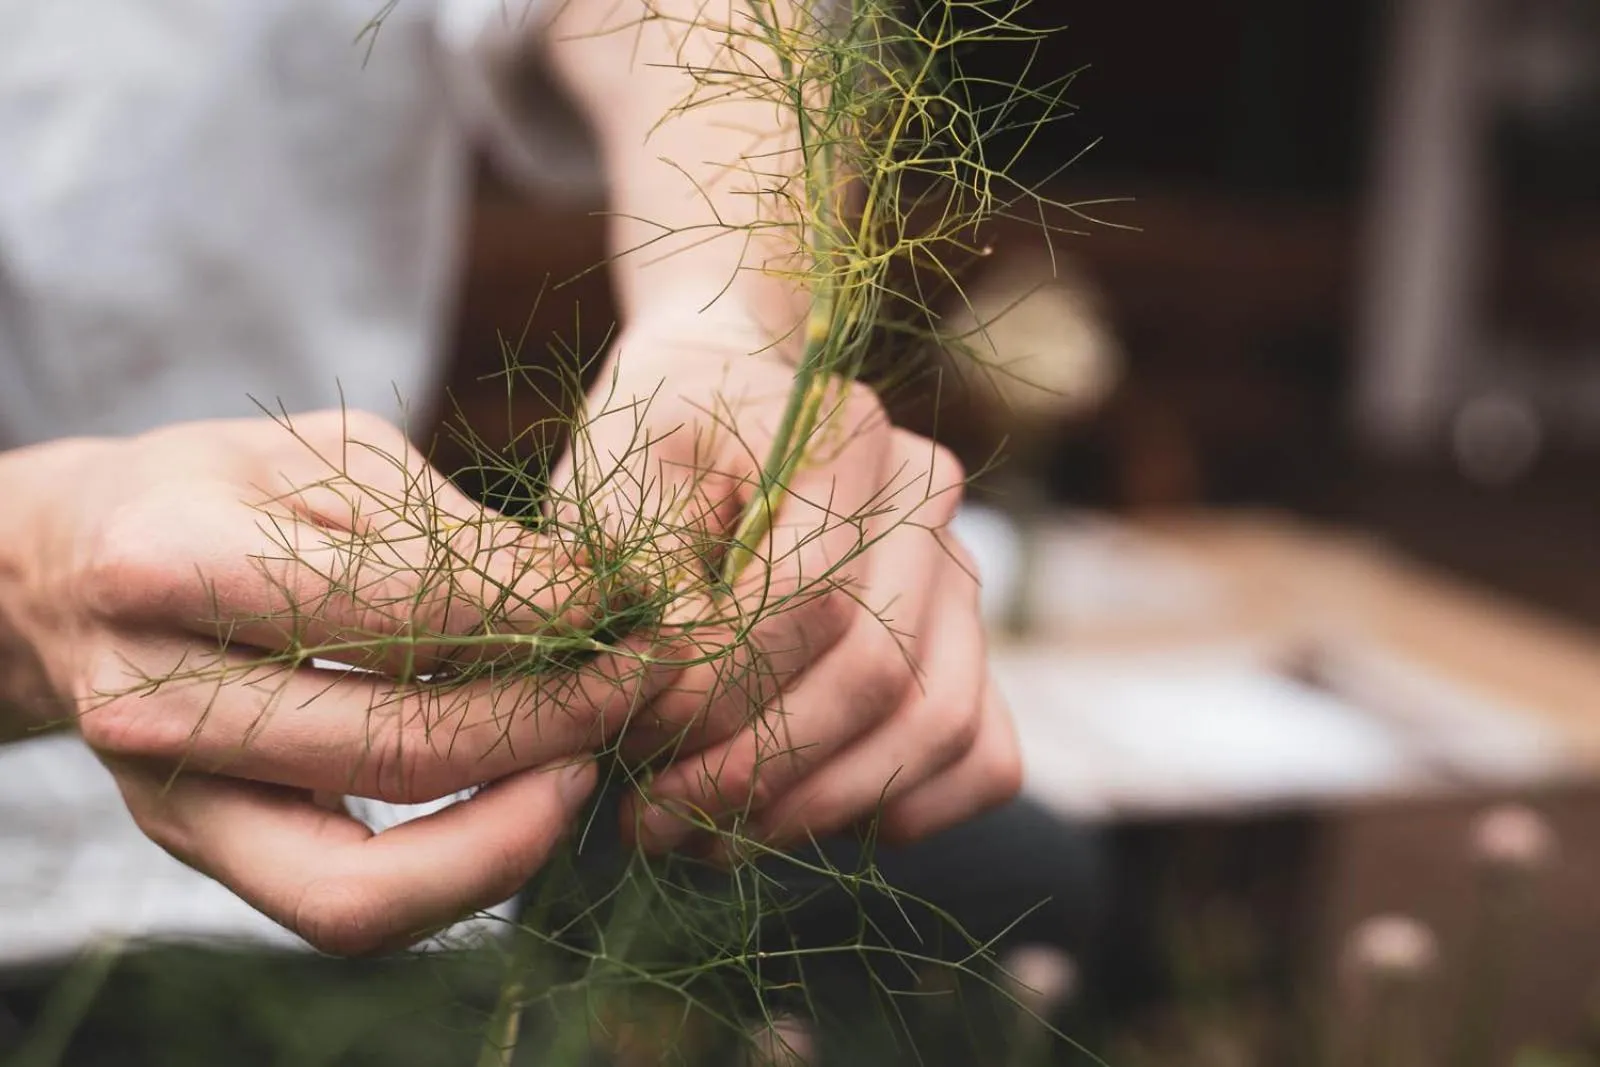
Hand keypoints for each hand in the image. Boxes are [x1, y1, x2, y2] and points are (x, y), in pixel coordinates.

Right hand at [0, 411, 642, 954]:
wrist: (83, 565)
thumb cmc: (228, 489)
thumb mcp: (338, 461)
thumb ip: (454, 534)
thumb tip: (590, 603)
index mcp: (171, 560)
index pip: (412, 610)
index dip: (552, 611)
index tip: (638, 597)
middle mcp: (154, 696)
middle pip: (409, 748)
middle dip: (566, 718)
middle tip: (651, 675)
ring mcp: (171, 795)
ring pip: (382, 874)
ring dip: (526, 818)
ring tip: (598, 746)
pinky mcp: (203, 851)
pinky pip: (351, 910)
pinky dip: (463, 872)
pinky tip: (534, 795)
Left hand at [554, 312, 1022, 855]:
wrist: (705, 434)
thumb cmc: (647, 469)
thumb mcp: (608, 498)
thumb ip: (641, 582)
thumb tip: (678, 687)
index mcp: (845, 432)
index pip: (810, 596)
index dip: (719, 692)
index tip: (629, 739)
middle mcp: (929, 497)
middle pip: (877, 673)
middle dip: (755, 771)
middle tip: (649, 819)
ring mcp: (962, 576)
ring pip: (937, 727)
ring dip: (817, 810)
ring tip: (703, 838)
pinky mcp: (972, 649)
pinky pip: (983, 759)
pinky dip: (897, 812)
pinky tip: (790, 822)